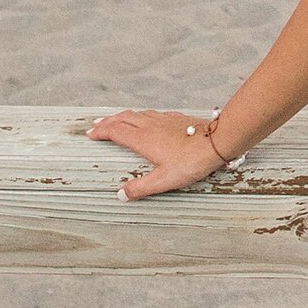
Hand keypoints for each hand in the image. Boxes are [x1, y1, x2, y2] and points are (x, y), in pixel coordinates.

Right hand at [89, 108, 235, 200]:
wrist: (216, 142)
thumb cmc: (191, 161)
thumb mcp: (164, 180)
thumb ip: (141, 187)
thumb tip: (121, 194)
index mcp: (143, 139)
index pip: (116, 131)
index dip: (101, 131)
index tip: (91, 133)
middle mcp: (150, 125)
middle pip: (123, 119)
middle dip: (108, 121)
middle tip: (97, 124)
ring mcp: (163, 119)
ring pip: (137, 114)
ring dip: (122, 116)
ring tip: (116, 120)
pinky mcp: (175, 118)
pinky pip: (151, 113)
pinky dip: (140, 115)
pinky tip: (146, 119)